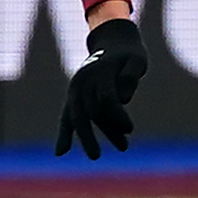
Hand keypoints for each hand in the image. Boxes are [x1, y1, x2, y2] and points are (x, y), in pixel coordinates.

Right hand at [56, 16, 147, 158]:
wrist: (112, 42)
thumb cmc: (129, 53)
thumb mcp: (137, 60)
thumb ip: (131, 76)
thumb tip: (123, 99)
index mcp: (100, 72)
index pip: (107, 99)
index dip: (119, 115)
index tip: (130, 129)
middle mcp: (83, 81)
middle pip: (92, 111)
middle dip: (107, 131)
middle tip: (123, 148)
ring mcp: (75, 89)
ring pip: (78, 117)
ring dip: (87, 137)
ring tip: (96, 156)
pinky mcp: (73, 96)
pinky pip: (66, 116)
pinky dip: (64, 133)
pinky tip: (60, 152)